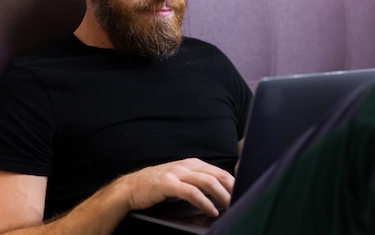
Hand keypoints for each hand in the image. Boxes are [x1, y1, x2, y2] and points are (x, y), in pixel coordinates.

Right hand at [115, 158, 233, 216]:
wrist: (131, 188)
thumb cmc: (158, 187)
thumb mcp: (181, 180)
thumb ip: (197, 183)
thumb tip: (220, 195)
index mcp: (192, 164)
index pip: (220, 172)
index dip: (233, 184)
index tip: (243, 195)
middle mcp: (186, 166)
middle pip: (217, 175)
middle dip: (232, 190)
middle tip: (241, 202)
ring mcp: (177, 173)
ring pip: (207, 182)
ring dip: (221, 196)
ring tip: (230, 207)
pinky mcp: (168, 184)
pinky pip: (191, 192)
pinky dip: (204, 202)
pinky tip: (211, 210)